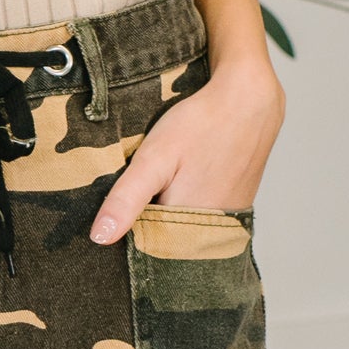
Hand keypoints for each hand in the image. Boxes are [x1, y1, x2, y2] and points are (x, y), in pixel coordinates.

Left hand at [89, 57, 285, 242]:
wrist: (249, 100)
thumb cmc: (201, 126)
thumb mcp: (154, 159)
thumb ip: (127, 200)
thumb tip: (100, 238)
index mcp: (187, 230)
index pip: (145, 249)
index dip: (128, 229)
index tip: (119, 208)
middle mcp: (211, 234)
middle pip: (166, 241)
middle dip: (148, 222)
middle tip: (147, 187)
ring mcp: (227, 222)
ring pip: (184, 230)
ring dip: (168, 213)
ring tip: (167, 182)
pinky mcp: (236, 207)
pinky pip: (202, 218)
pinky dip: (187, 205)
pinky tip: (183, 182)